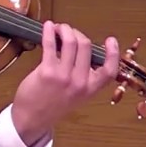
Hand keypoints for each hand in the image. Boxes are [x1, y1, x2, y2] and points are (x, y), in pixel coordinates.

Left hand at [10, 21, 119, 144]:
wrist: (33, 120)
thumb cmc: (53, 105)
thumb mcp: (77, 95)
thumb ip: (84, 76)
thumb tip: (82, 50)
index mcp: (90, 88)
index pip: (110, 70)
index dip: (113, 53)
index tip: (110, 40)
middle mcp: (80, 82)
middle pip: (86, 46)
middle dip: (77, 33)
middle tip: (68, 31)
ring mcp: (64, 76)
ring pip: (71, 42)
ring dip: (64, 29)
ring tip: (58, 28)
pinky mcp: (47, 71)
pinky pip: (51, 45)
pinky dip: (49, 32)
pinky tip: (48, 27)